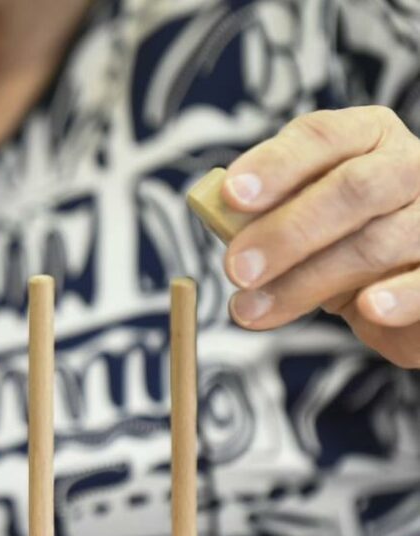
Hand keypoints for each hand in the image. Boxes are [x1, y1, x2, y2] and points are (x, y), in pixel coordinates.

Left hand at [220, 105, 419, 367]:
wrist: (402, 293)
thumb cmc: (338, 244)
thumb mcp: (298, 223)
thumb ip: (267, 216)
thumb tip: (221, 218)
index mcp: (367, 138)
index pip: (321, 137)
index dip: (275, 164)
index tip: (231, 195)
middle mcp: (410, 167)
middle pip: (352, 188)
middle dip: (287, 231)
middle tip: (236, 269)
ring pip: (377, 242)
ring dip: (306, 282)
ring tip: (252, 310)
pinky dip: (397, 296)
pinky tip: (367, 308)